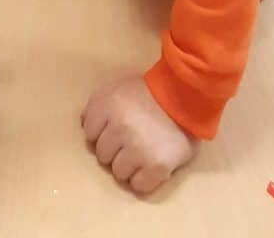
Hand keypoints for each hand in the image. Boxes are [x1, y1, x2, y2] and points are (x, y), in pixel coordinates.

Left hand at [81, 76, 198, 193]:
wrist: (187, 97)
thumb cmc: (149, 92)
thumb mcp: (118, 87)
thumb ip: (98, 104)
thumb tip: (85, 126)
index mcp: (108, 105)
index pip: (89, 133)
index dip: (102, 132)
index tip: (114, 129)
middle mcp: (120, 128)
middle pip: (102, 155)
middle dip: (115, 149)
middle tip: (131, 139)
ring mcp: (138, 149)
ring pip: (118, 173)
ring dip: (129, 166)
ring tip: (143, 151)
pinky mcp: (157, 166)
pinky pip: (139, 185)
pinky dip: (144, 179)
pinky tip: (152, 165)